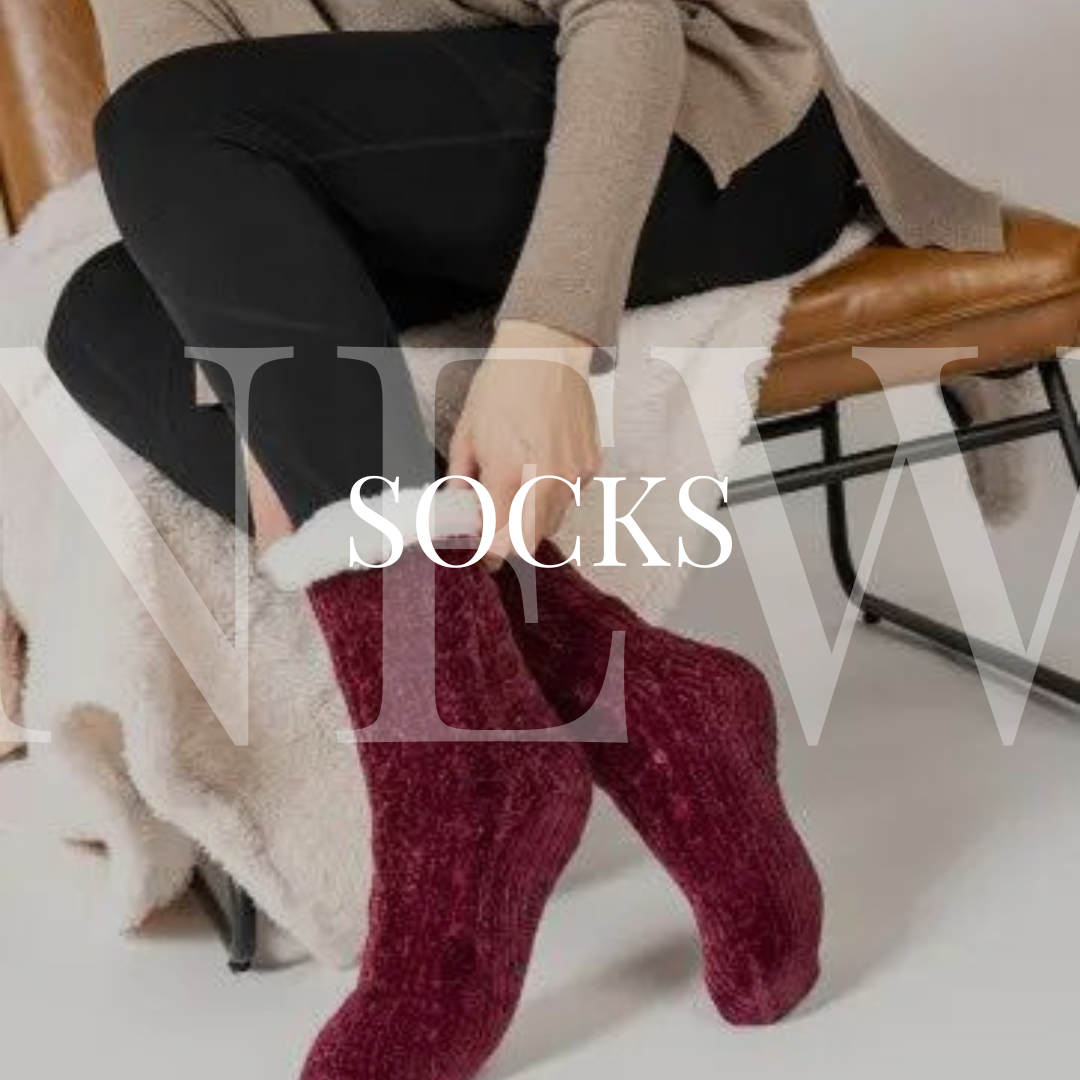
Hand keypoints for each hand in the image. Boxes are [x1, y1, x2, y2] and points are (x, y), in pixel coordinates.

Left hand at [448, 320, 599, 563]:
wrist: (546, 352)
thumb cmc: (503, 386)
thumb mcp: (466, 434)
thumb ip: (462, 479)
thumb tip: (462, 506)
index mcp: (509, 474)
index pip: (499, 539)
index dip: (489, 554)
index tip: (483, 556)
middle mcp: (546, 481)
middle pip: (529, 540)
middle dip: (510, 541)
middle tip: (495, 527)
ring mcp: (573, 475)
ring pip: (552, 521)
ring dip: (532, 520)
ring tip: (517, 491)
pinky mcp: (590, 466)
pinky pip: (570, 496)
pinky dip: (553, 494)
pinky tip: (540, 466)